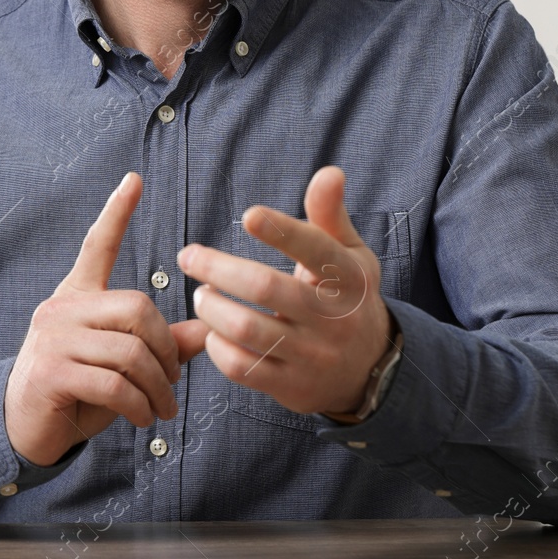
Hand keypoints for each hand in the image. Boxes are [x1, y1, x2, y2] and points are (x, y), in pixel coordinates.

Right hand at [4, 172, 210, 466]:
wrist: (24, 429)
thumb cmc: (76, 392)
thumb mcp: (121, 366)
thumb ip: (160, 345)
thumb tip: (206, 330)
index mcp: (77, 297)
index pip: (95, 245)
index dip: (116, 212)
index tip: (134, 179)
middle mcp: (61, 309)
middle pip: (137, 308)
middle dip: (167, 348)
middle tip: (174, 379)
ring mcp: (52, 339)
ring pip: (129, 352)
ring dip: (157, 387)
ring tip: (164, 408)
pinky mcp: (50, 373)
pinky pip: (112, 384)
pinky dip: (139, 406)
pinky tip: (145, 420)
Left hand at [177, 165, 394, 416]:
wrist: (368, 369)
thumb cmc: (347, 298)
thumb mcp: (350, 254)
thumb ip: (330, 215)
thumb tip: (329, 171)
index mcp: (348, 278)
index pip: (315, 249)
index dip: (281, 231)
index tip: (248, 216)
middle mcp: (332, 318)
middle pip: (265, 288)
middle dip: (217, 268)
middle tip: (189, 256)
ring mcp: (311, 355)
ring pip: (247, 329)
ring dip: (211, 307)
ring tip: (201, 294)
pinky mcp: (291, 386)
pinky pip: (242, 367)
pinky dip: (217, 346)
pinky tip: (212, 330)